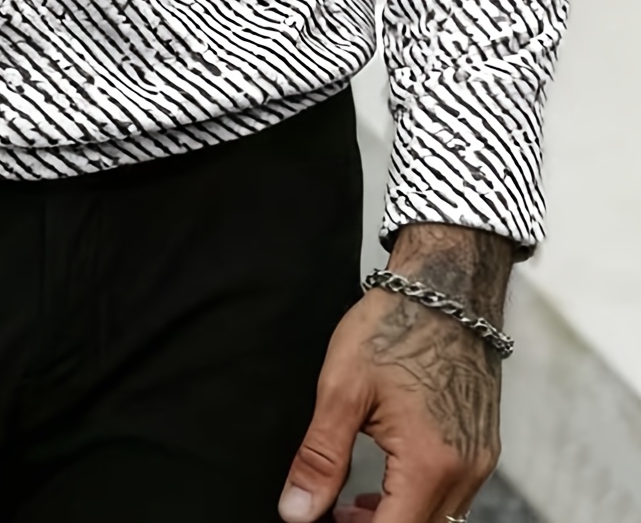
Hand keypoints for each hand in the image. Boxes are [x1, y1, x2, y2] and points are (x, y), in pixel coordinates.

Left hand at [278, 224, 511, 522]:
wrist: (447, 282)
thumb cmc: (396, 323)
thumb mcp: (342, 388)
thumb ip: (321, 458)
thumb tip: (297, 512)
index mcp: (430, 463)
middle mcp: (466, 471)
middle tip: (332, 514)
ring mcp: (480, 459)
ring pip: (439, 518)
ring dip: (397, 519)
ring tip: (353, 504)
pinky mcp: (483, 444)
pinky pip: (453, 494)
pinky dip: (419, 500)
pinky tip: (387, 480)